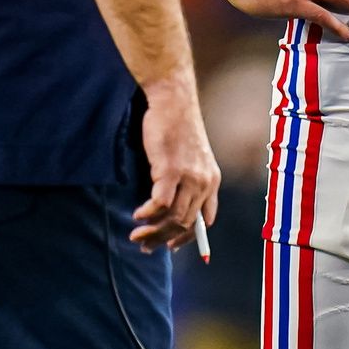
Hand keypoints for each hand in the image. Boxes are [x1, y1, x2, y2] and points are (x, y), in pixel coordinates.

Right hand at [129, 80, 220, 253]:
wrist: (173, 101)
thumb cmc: (177, 126)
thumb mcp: (193, 157)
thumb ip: (190, 181)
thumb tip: (173, 208)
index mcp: (212, 181)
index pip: (203, 222)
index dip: (187, 238)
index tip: (170, 246)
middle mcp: (205, 183)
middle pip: (185, 224)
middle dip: (163, 240)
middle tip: (145, 246)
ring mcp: (189, 178)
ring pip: (173, 218)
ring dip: (152, 231)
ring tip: (136, 235)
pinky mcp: (171, 171)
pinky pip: (160, 204)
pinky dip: (147, 214)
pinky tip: (137, 216)